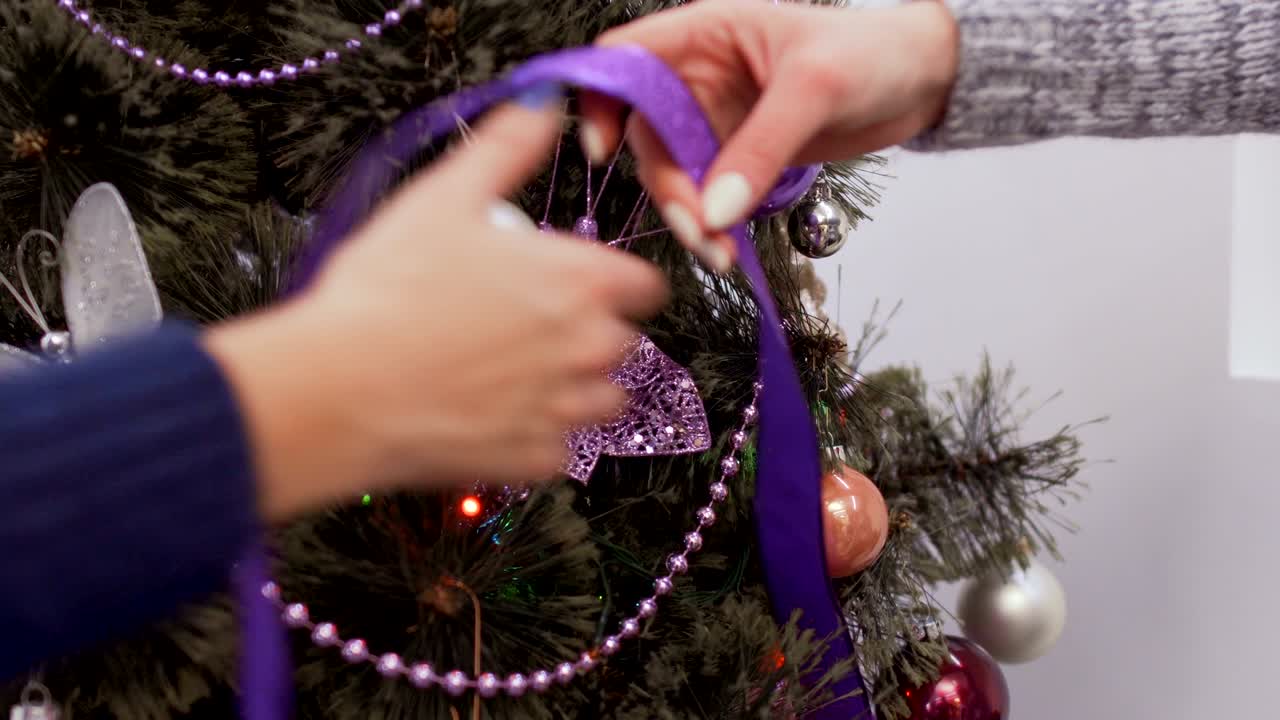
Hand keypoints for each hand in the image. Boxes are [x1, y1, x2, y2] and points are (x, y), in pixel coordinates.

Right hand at [207, 91, 668, 520]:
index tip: (588, 283)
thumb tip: (542, 110)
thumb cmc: (388, 293)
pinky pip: (558, 451)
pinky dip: (535, 436)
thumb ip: (506, 149)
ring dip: (574, 389)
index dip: (618, 282)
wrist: (340, 386)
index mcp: (581, 282)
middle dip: (589, 333)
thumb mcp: (444, 196)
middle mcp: (589, 348)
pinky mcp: (536, 460)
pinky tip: (492, 415)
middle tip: (529, 326)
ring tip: (514, 374)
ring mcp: (566, 410)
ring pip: (603, 401)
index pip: (646, 286)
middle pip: (625, 342)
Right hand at [581, 0, 958, 271]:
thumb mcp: (814, 90)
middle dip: (664, 185)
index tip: (606, 150)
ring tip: (719, 252)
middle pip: (645, 132)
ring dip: (688, 215)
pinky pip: (707, 193)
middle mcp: (699, 76)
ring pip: (673, 171)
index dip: (601, 98)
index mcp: (704, 33)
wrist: (923, 80)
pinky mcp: (738, 155)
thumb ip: (760, 149)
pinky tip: (729, 246)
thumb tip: (714, 213)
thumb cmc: (872, 54)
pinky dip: (712, 223)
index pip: (625, 56)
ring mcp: (716, 119)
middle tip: (697, 228)